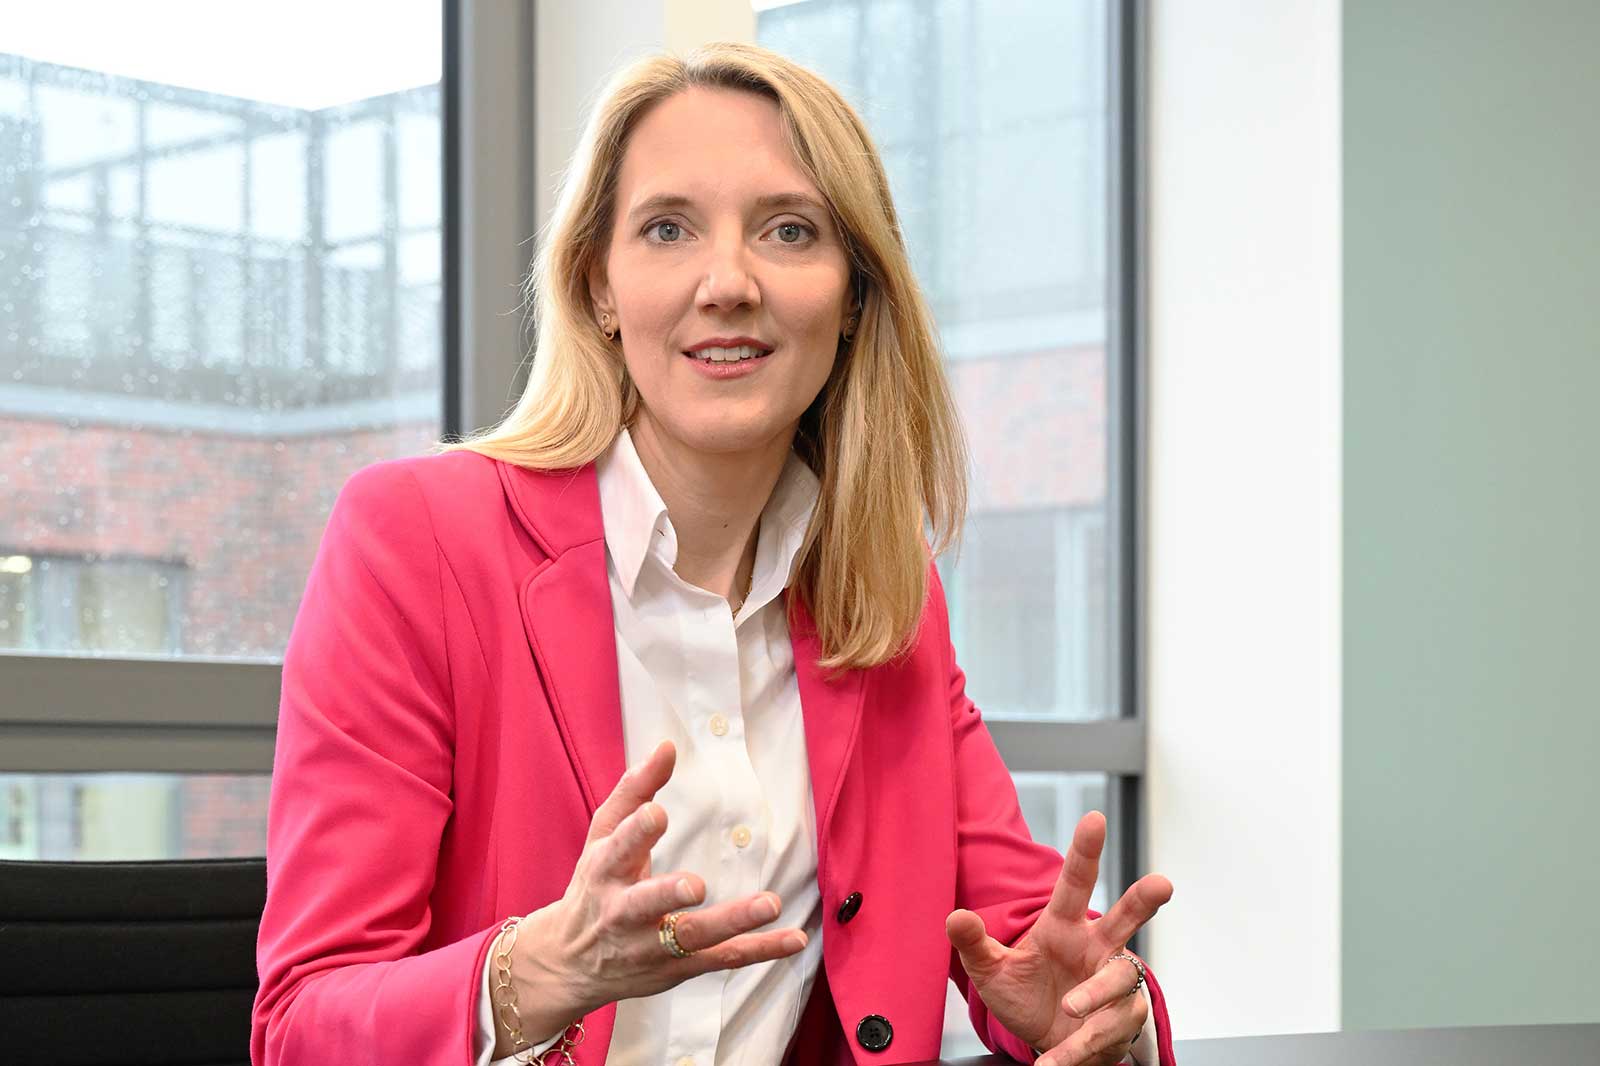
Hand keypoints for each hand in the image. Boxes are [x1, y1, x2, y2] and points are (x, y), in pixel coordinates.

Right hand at [500, 740, 807, 1049]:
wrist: (571, 962)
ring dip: (732, 921)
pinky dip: (760, 950)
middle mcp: (625, 912)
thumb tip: (667, 746)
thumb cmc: (594, 884)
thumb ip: (634, 790)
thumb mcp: (601, 835)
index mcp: (605, 870)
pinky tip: (793, 939)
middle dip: (669, 894)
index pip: (619, 848)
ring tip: (768, 903)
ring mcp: (653, 945)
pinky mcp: (678, 968)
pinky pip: (723, 958)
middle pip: (648, 903)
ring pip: (693, 936)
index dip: (637, 832)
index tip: (656, 813)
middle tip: (695, 886)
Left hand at [946, 811, 1172, 1065]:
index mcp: (1064, 926)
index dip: (1086, 851)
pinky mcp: (1122, 1020)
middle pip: (1126, 918)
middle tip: (1162, 884)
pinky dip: (1077, 1048)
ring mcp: (1114, 984)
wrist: (1047, 1045)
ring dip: (1093, 996)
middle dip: (1144, 900)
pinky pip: (1106, 1031)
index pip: (1075, 883)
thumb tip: (955, 916)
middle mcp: (1096, 947)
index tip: (1094, 819)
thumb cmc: (1025, 996)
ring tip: (1068, 1010)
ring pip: (1116, 982)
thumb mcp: (992, 972)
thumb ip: (974, 944)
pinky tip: (1054, 1059)